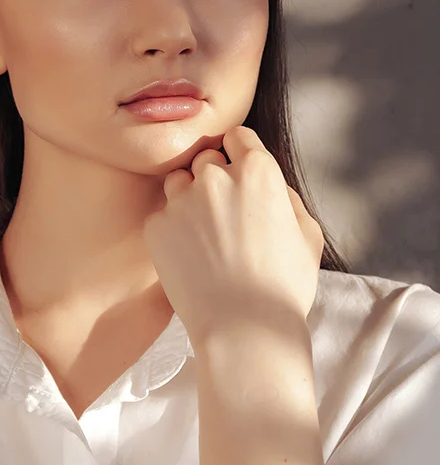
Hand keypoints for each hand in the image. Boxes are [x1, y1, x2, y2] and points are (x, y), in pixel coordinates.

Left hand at [142, 126, 324, 345]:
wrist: (243, 328)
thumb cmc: (283, 285)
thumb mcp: (308, 234)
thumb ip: (286, 195)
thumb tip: (269, 182)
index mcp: (257, 172)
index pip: (238, 136)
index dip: (239, 152)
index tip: (238, 168)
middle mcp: (215, 178)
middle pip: (206, 158)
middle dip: (214, 176)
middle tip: (223, 210)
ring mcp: (181, 201)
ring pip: (179, 180)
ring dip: (189, 196)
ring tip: (203, 232)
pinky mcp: (157, 226)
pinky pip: (163, 213)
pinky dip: (172, 227)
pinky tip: (188, 253)